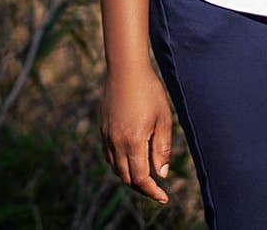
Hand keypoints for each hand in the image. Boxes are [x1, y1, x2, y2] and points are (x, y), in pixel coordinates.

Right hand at [100, 63, 172, 203]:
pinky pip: (108, 155)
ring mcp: (107, 136)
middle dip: (141, 187)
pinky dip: (118, 163)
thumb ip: (162, 148)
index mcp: (134, 142)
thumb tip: (161, 174)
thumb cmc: (149, 91)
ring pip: (115, 168)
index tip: (163, 198)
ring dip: (129, 176)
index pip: (141, 178)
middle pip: (126, 177)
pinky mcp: (102, 128)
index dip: (152, 191)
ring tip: (144, 175)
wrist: (125, 69)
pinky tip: (129, 158)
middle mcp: (116, 143)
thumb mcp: (163, 118)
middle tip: (155, 188)